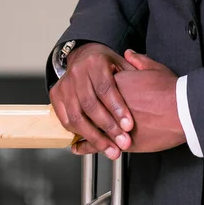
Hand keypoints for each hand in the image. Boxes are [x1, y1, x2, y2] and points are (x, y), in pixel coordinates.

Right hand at [50, 43, 135, 159]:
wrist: (83, 55)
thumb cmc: (106, 62)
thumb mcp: (121, 63)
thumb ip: (133, 75)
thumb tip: (147, 89)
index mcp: (95, 62)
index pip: (106, 89)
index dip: (117, 109)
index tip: (129, 126)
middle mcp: (77, 73)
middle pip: (91, 105)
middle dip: (108, 127)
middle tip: (122, 142)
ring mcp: (64, 85)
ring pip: (77, 117)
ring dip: (94, 137)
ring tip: (111, 149)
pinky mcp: (56, 96)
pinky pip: (66, 120)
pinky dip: (80, 134)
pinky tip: (94, 143)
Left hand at [71, 51, 185, 154]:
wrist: (183, 111)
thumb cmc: (171, 91)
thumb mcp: (155, 69)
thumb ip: (139, 61)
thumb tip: (128, 54)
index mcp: (118, 83)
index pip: (97, 87)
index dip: (95, 91)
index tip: (93, 93)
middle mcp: (111, 103)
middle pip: (90, 107)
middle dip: (85, 111)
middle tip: (79, 113)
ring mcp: (114, 123)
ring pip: (90, 127)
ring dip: (82, 130)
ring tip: (75, 132)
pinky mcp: (120, 140)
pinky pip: (96, 144)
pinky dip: (85, 146)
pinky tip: (78, 147)